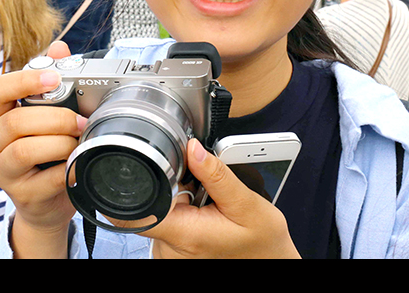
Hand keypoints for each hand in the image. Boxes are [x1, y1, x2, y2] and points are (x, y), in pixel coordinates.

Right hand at [0, 42, 84, 255]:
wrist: (46, 202)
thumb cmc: (45, 152)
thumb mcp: (46, 114)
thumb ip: (50, 79)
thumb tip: (59, 47)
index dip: (24, 80)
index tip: (53, 77)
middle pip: (15, 121)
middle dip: (55, 117)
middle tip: (80, 120)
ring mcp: (1, 171)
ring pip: (24, 150)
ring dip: (59, 142)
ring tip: (77, 142)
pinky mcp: (20, 195)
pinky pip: (45, 178)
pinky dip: (67, 168)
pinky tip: (78, 164)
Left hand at [142, 139, 300, 258]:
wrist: (268, 260)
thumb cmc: (261, 241)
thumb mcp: (245, 204)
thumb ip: (216, 175)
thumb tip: (193, 149)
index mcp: (185, 235)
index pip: (139, 213)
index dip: (144, 185)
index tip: (162, 168)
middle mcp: (170, 248)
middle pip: (154, 201)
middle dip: (176, 185)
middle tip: (205, 189)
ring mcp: (170, 250)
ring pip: (162, 207)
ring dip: (181, 198)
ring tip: (208, 203)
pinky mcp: (173, 248)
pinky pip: (169, 218)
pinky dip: (185, 210)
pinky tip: (204, 212)